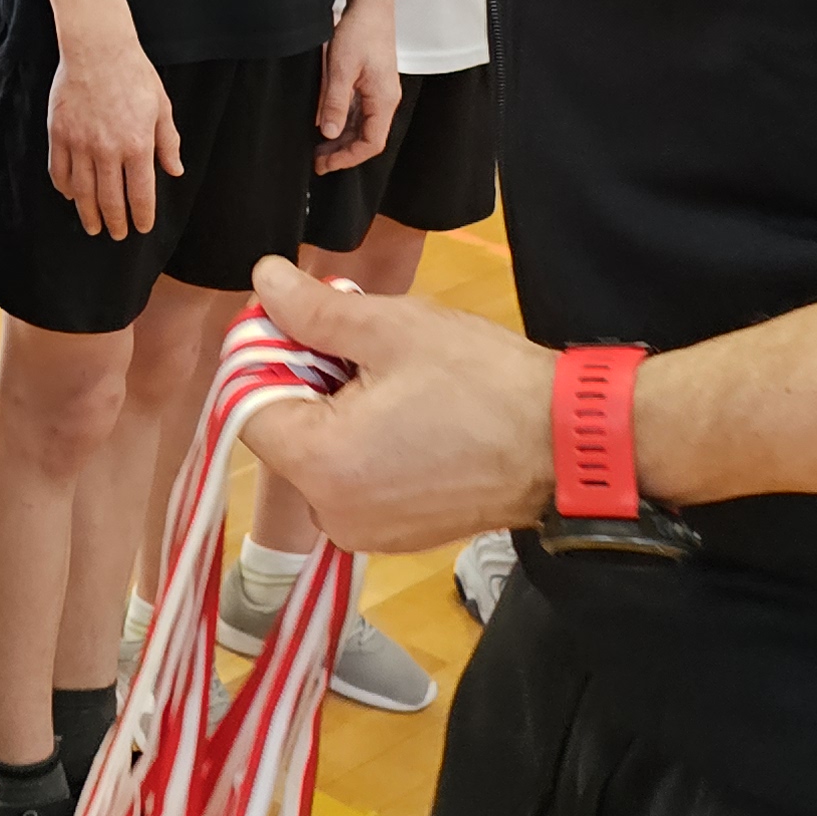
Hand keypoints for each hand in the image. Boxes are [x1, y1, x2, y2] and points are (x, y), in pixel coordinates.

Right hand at [46, 23, 179, 240]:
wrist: (97, 49)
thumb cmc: (134, 74)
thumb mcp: (161, 107)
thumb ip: (168, 142)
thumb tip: (174, 171)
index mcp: (138, 145)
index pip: (141, 194)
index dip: (141, 216)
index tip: (141, 227)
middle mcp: (108, 150)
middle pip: (110, 200)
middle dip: (115, 222)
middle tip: (118, 234)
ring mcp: (80, 143)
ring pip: (83, 192)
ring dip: (89, 214)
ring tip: (93, 227)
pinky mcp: (59, 134)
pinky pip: (59, 171)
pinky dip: (66, 189)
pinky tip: (72, 196)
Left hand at [234, 257, 554, 552]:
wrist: (568, 442)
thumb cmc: (484, 382)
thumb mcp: (391, 328)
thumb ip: (313, 309)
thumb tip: (262, 280)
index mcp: (320, 464)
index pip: (248, 405)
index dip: (267, 354)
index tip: (306, 321)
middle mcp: (331, 512)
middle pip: (283, 432)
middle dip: (308, 379)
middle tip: (361, 343)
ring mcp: (365, 531)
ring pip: (319, 455)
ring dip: (338, 409)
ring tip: (395, 377)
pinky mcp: (395, 535)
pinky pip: (353, 480)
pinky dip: (365, 443)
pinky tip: (410, 413)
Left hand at [313, 2, 399, 176]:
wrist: (370, 6)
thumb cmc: (360, 31)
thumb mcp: (340, 68)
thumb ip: (334, 102)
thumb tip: (328, 133)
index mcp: (383, 99)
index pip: (371, 143)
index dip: (348, 158)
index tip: (325, 164)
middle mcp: (385, 99)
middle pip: (367, 138)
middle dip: (342, 152)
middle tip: (317, 161)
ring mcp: (379, 92)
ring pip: (362, 126)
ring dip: (342, 139)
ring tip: (319, 148)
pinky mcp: (371, 85)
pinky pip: (359, 112)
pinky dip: (344, 123)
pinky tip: (326, 124)